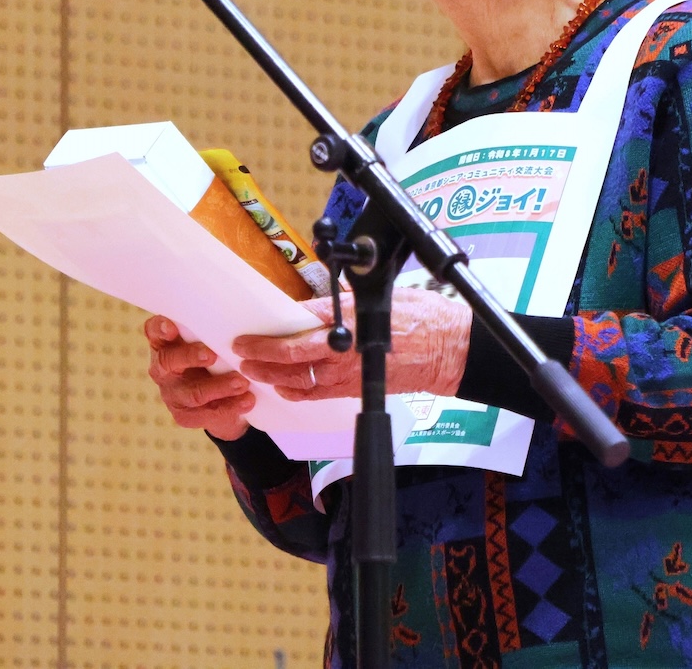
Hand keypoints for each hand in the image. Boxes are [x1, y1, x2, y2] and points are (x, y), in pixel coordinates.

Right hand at [144, 316, 255, 440]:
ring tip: (242, 382)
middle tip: (212, 355)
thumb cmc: (216, 358)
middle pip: (168, 361)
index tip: (171, 327)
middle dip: (190, 357)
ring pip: (192, 392)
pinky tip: (247, 401)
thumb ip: (213, 331)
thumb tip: (237, 316)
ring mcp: (172, 394)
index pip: (154, 332)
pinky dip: (230, 407)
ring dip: (219, 387)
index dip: (159, 329)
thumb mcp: (211, 341)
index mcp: (165, 344)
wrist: (222, 399)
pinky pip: (207, 413)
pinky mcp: (185, 415)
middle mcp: (163, 369)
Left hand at [235, 288, 471, 400]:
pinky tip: (284, 389)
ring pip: (301, 380)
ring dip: (273, 377)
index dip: (270, 334)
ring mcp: (349, 374)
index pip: (299, 326)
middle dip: (261, 356)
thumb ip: (344, 304)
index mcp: (350, 320)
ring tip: (253, 371)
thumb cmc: (422, 316)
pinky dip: (298, 392)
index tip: (249, 334)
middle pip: (292, 357)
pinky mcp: (357, 389)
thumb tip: (314, 308)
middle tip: (241, 353)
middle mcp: (345, 351)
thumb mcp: (379, 297)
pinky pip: (319, 394)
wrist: (450, 350)